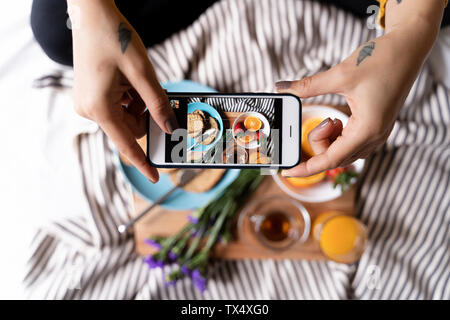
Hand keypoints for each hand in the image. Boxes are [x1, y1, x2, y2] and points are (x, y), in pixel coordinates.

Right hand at [69, 0, 176, 181]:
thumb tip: (169, 127)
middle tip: (152, 92)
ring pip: (126, 117)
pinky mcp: (90, 96)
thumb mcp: (142, 73)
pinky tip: (128, 79)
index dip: (143, 161)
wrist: (91, 14)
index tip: (155, 176)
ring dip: (138, 103)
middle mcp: (89, 110)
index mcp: (99, 108)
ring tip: (135, 78)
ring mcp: (87, 103)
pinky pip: (118, 107)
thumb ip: (158, 104)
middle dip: (146, 114)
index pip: (127, 143)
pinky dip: (130, 98)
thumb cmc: (114, 38)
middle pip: (130, 127)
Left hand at [276, 24, 437, 176]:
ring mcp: (377, 133)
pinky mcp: (376, 127)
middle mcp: (374, 137)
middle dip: (319, 143)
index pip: (330, 160)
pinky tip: (339, 119)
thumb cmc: (381, 60)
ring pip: (343, 152)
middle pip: (335, 158)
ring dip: (329, 139)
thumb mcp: (339, 75)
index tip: (288, 172)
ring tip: (333, 117)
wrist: (408, 48)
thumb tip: (281, 88)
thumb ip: (307, 86)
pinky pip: (351, 143)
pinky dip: (338, 135)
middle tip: (324, 120)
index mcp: (367, 130)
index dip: (306, 168)